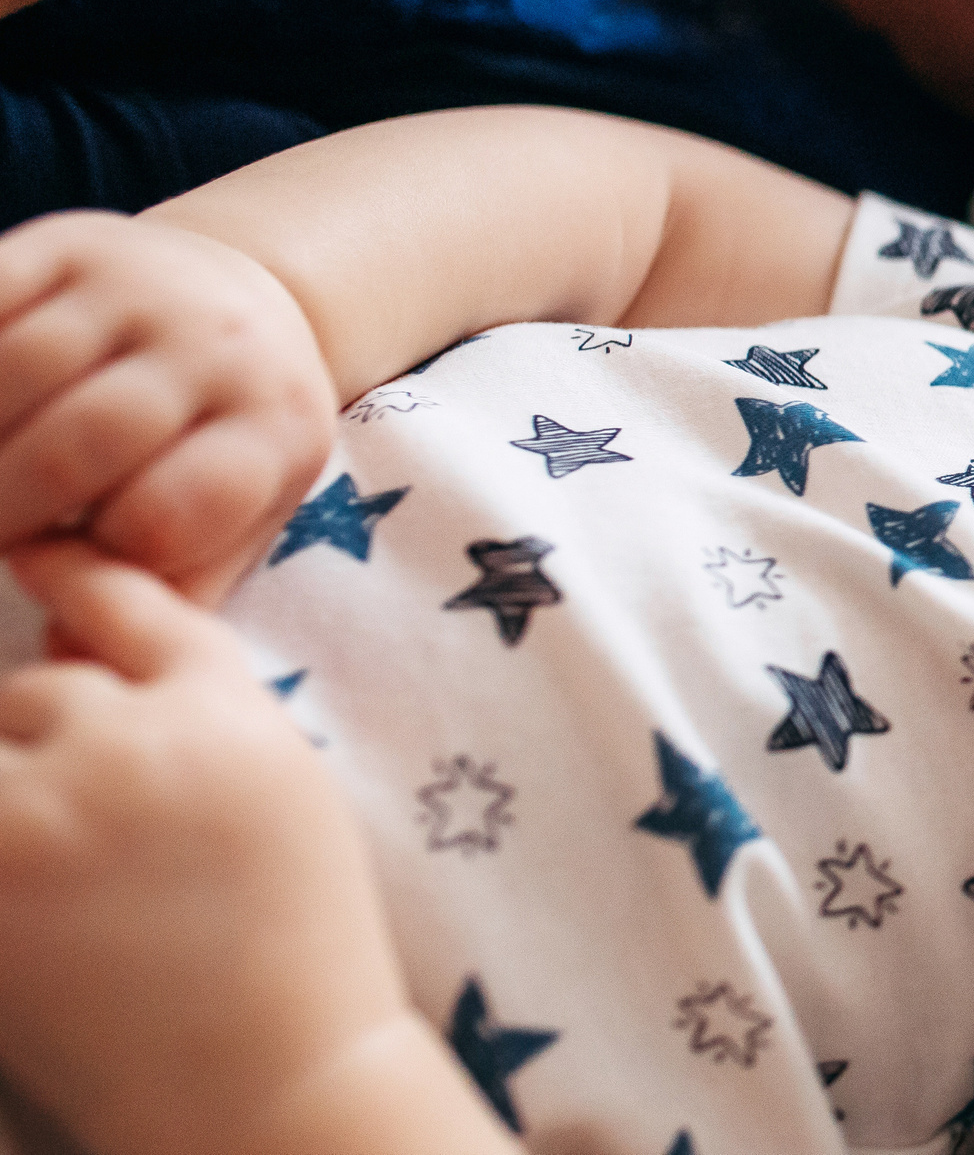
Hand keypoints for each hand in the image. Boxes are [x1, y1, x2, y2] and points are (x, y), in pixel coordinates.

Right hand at [0, 213, 335, 602]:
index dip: (98, 554)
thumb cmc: (221, 447)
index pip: (171, 513)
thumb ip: (166, 595)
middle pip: (86, 438)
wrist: (242, 305)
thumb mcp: (235, 521)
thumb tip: (69, 659)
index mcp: (273, 426)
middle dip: (7, 506)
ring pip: (15, 368)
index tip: (57, 565)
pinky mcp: (68, 241)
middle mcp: (218, 344)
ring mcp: (141, 285)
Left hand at [0, 543, 429, 1154]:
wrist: (267, 1077)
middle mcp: (144, 738)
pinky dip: (4, 843)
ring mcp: (56, 806)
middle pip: (38, 690)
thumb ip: (196, 711)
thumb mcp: (275, 790)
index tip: (33, 555)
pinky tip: (34, 892)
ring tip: (68, 879)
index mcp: (232, 710)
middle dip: (41, 744)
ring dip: (11, 792)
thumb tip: (64, 648)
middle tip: (83, 830)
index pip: (130, 603)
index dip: (74, 577)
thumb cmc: (287, 946)